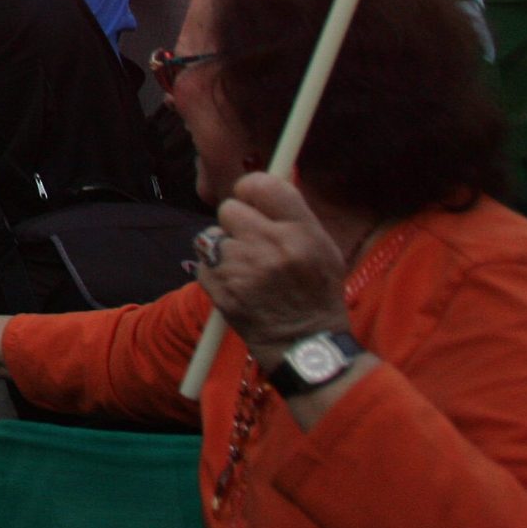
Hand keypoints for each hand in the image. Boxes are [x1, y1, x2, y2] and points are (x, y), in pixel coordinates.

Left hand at [194, 172, 353, 372]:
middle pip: (228, 208)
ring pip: (211, 236)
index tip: (252, 200)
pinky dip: (215, 272)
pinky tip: (236, 285)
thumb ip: (293, 215)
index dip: (251, 190)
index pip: (261, 184)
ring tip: (246, 268)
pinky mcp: (220, 288)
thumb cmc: (316, 293)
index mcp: (301, 232)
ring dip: (224, 248)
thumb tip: (262, 183)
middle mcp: (271, 246)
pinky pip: (203, 262)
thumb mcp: (323, 248)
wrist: (304, 344)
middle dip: (237, 223)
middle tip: (253, 243)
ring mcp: (242, 268)